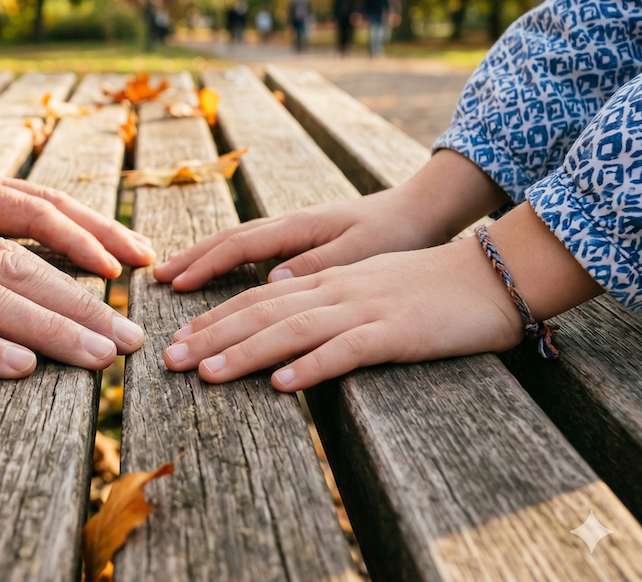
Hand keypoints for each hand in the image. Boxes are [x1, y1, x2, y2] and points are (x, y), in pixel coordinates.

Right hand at [153, 189, 437, 290]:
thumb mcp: (363, 252)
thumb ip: (318, 266)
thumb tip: (270, 282)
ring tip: (173, 273)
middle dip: (191, 258)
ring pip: (236, 241)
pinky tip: (215, 269)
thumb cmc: (395, 232)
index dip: (206, 265)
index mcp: (299, 227)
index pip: (240, 246)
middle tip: (157, 278)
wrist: (420, 209)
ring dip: (202, 256)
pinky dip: (224, 256)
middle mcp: (288, 225)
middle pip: (228, 239)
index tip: (177, 284)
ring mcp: (291, 229)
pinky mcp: (299, 237)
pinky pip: (250, 246)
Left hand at [162, 203, 602, 390]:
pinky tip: (282, 384)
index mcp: (326, 278)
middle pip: (260, 311)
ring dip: (245, 352)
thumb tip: (279, 307)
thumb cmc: (429, 285)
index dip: (215, 317)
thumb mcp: (366, 283)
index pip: (257, 297)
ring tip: (207, 375)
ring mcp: (362, 308)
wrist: (490, 275)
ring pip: (291, 329)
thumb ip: (323, 294)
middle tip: (170, 359)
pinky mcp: (393, 332)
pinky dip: (311, 366)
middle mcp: (334, 289)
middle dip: (211, 335)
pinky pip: (346, 351)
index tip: (179, 338)